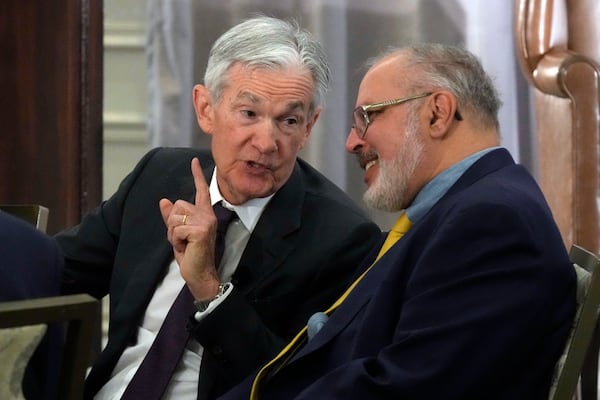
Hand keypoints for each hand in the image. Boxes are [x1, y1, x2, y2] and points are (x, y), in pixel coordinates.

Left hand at [159, 157, 220, 299]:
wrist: (200, 274)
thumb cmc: (192, 255)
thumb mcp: (179, 234)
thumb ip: (172, 218)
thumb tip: (164, 201)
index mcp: (205, 214)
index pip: (200, 191)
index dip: (196, 175)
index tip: (193, 161)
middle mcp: (207, 215)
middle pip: (178, 205)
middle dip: (172, 223)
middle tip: (182, 239)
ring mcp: (205, 222)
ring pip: (175, 218)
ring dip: (173, 233)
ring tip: (184, 244)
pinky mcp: (200, 231)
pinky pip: (176, 229)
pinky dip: (175, 241)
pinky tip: (186, 248)